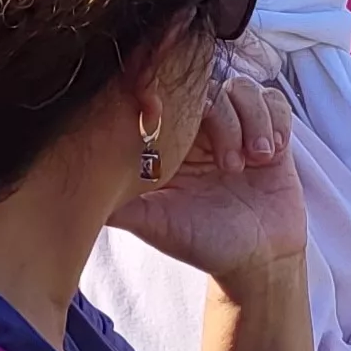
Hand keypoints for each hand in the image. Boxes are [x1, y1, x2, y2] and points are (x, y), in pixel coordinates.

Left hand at [108, 76, 303, 283]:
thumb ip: (119, 203)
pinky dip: (275, 120)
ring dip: (252, 121)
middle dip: (225, 121)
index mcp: (172, 143)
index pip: (172, 98)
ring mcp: (239, 130)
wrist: (256, 262)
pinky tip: (269, 154)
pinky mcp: (272, 135)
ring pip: (243, 89)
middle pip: (211, 87)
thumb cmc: (202, 244)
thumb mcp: (154, 223)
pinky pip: (275, 102)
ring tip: (253, 161)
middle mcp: (203, 131)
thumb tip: (74, 190)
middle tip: (230, 168)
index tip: (187, 129)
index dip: (181, 102)